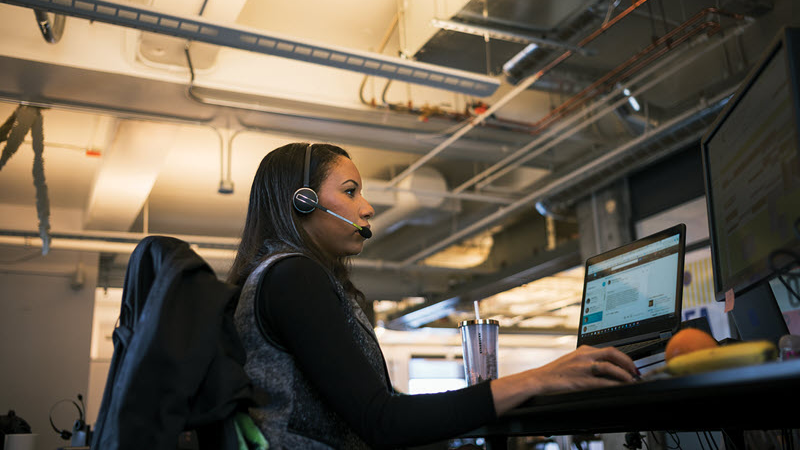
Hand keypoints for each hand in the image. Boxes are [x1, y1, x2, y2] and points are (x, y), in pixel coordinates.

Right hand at [490, 345, 638, 414]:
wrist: (539, 379)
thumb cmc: (555, 372)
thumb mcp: (573, 360)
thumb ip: (588, 360)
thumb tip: (606, 366)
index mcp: (584, 350)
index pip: (609, 349)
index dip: (624, 357)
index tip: (631, 365)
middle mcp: (585, 355)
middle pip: (613, 353)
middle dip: (628, 362)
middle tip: (635, 371)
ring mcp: (583, 367)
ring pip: (610, 366)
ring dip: (624, 374)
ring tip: (631, 381)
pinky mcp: (580, 380)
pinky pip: (602, 382)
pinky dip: (614, 384)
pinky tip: (620, 388)